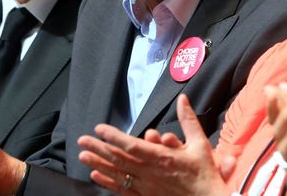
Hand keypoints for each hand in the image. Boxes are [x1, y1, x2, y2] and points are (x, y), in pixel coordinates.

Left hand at [78, 94, 228, 195]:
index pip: (131, 145)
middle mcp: (150, 172)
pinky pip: (123, 189)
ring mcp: (146, 186)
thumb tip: (183, 99)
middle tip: (82, 140)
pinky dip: (108, 182)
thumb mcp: (200, 143)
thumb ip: (188, 120)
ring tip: (83, 156)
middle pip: (119, 159)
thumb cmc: (204, 173)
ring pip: (118, 173)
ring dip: (99, 163)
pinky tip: (96, 175)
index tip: (100, 129)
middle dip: (99, 148)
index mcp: (161, 157)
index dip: (114, 137)